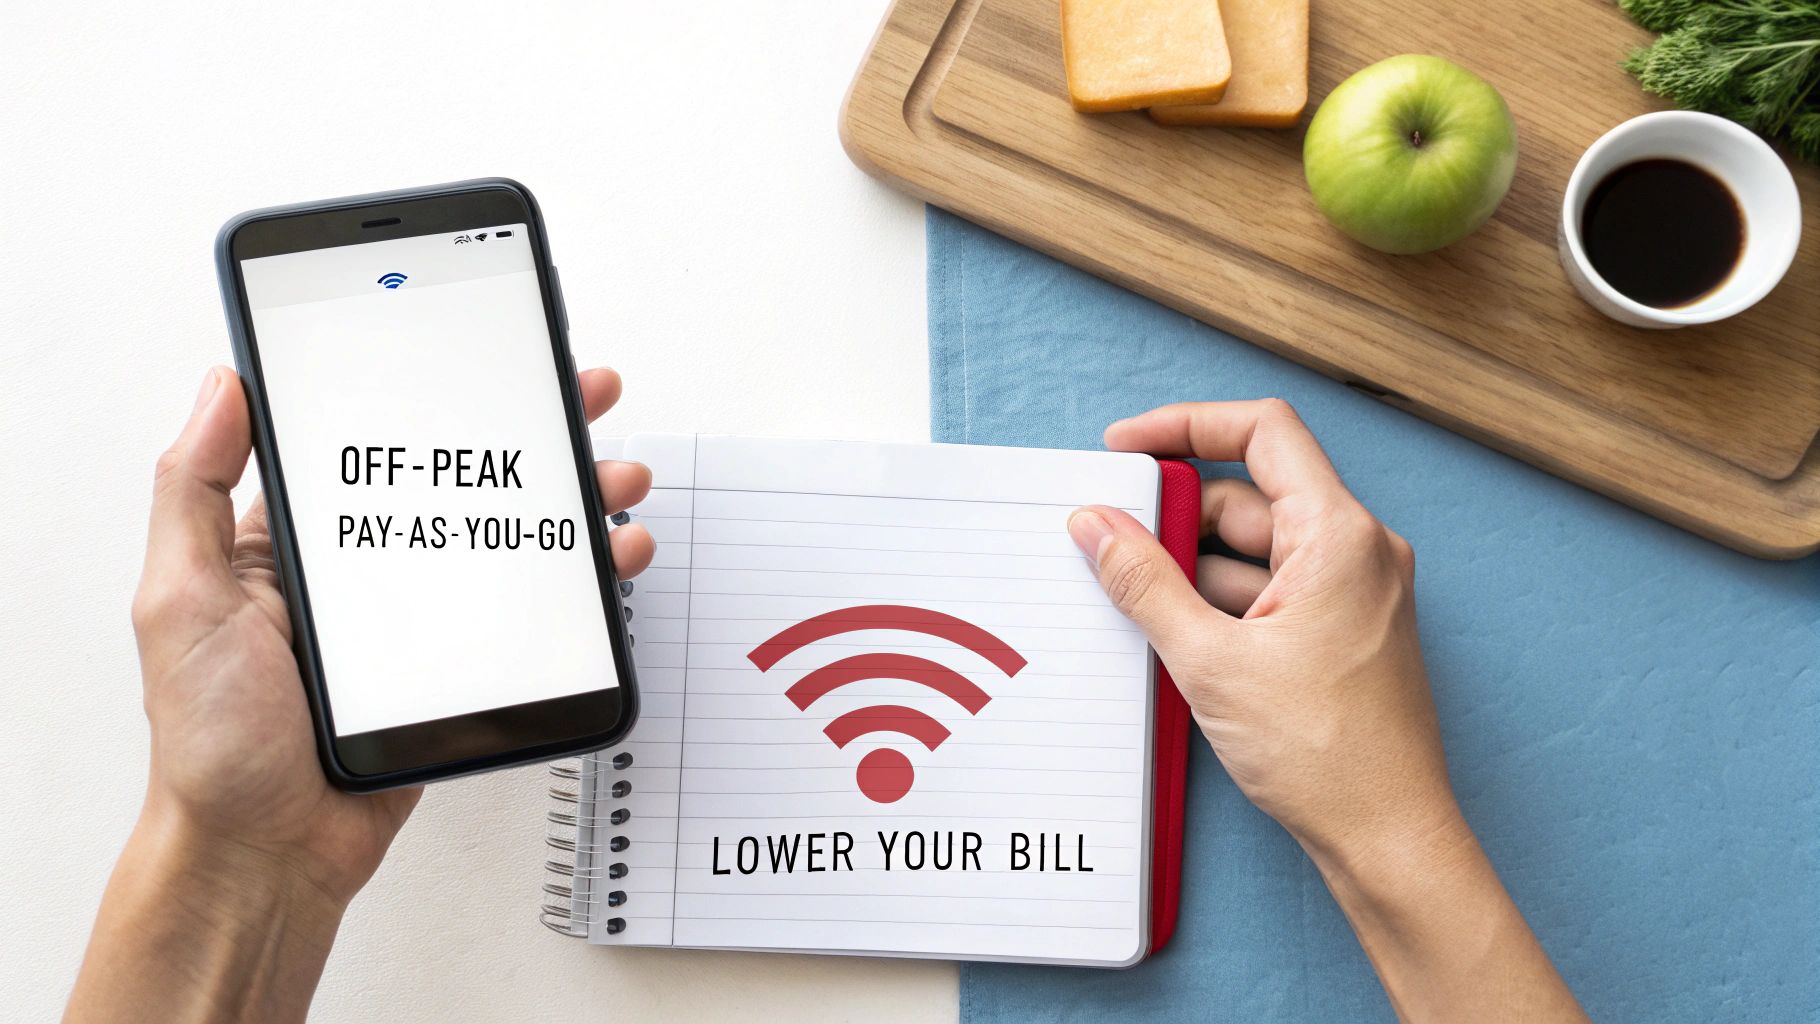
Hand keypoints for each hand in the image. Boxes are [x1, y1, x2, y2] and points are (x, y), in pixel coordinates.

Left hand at [68, 365, 652, 1022]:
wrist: (268, 852)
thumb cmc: (214, 742)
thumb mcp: (181, 599)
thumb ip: (193, 489)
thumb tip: (221, 386)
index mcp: (298, 542)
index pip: (381, 444)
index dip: (439, 393)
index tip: (486, 356)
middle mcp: (367, 573)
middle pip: (466, 482)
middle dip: (535, 435)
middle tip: (583, 398)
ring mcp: (420, 621)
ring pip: (514, 541)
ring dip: (575, 501)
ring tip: (614, 481)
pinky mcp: (461, 668)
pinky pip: (532, 614)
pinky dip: (581, 585)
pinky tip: (606, 564)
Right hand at [1067, 399, 1446, 860]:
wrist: (1387, 838)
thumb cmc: (1326, 755)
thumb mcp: (1209, 660)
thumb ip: (1144, 582)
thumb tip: (1096, 525)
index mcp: (1340, 536)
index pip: (1262, 432)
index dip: (1185, 425)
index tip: (1126, 447)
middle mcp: (1356, 552)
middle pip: (1249, 496)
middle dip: (1175, 517)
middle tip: (1111, 543)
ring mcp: (1352, 594)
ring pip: (1254, 549)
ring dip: (1191, 569)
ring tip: (1134, 604)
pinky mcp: (1340, 633)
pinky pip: (1268, 591)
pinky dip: (1218, 603)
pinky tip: (1173, 637)